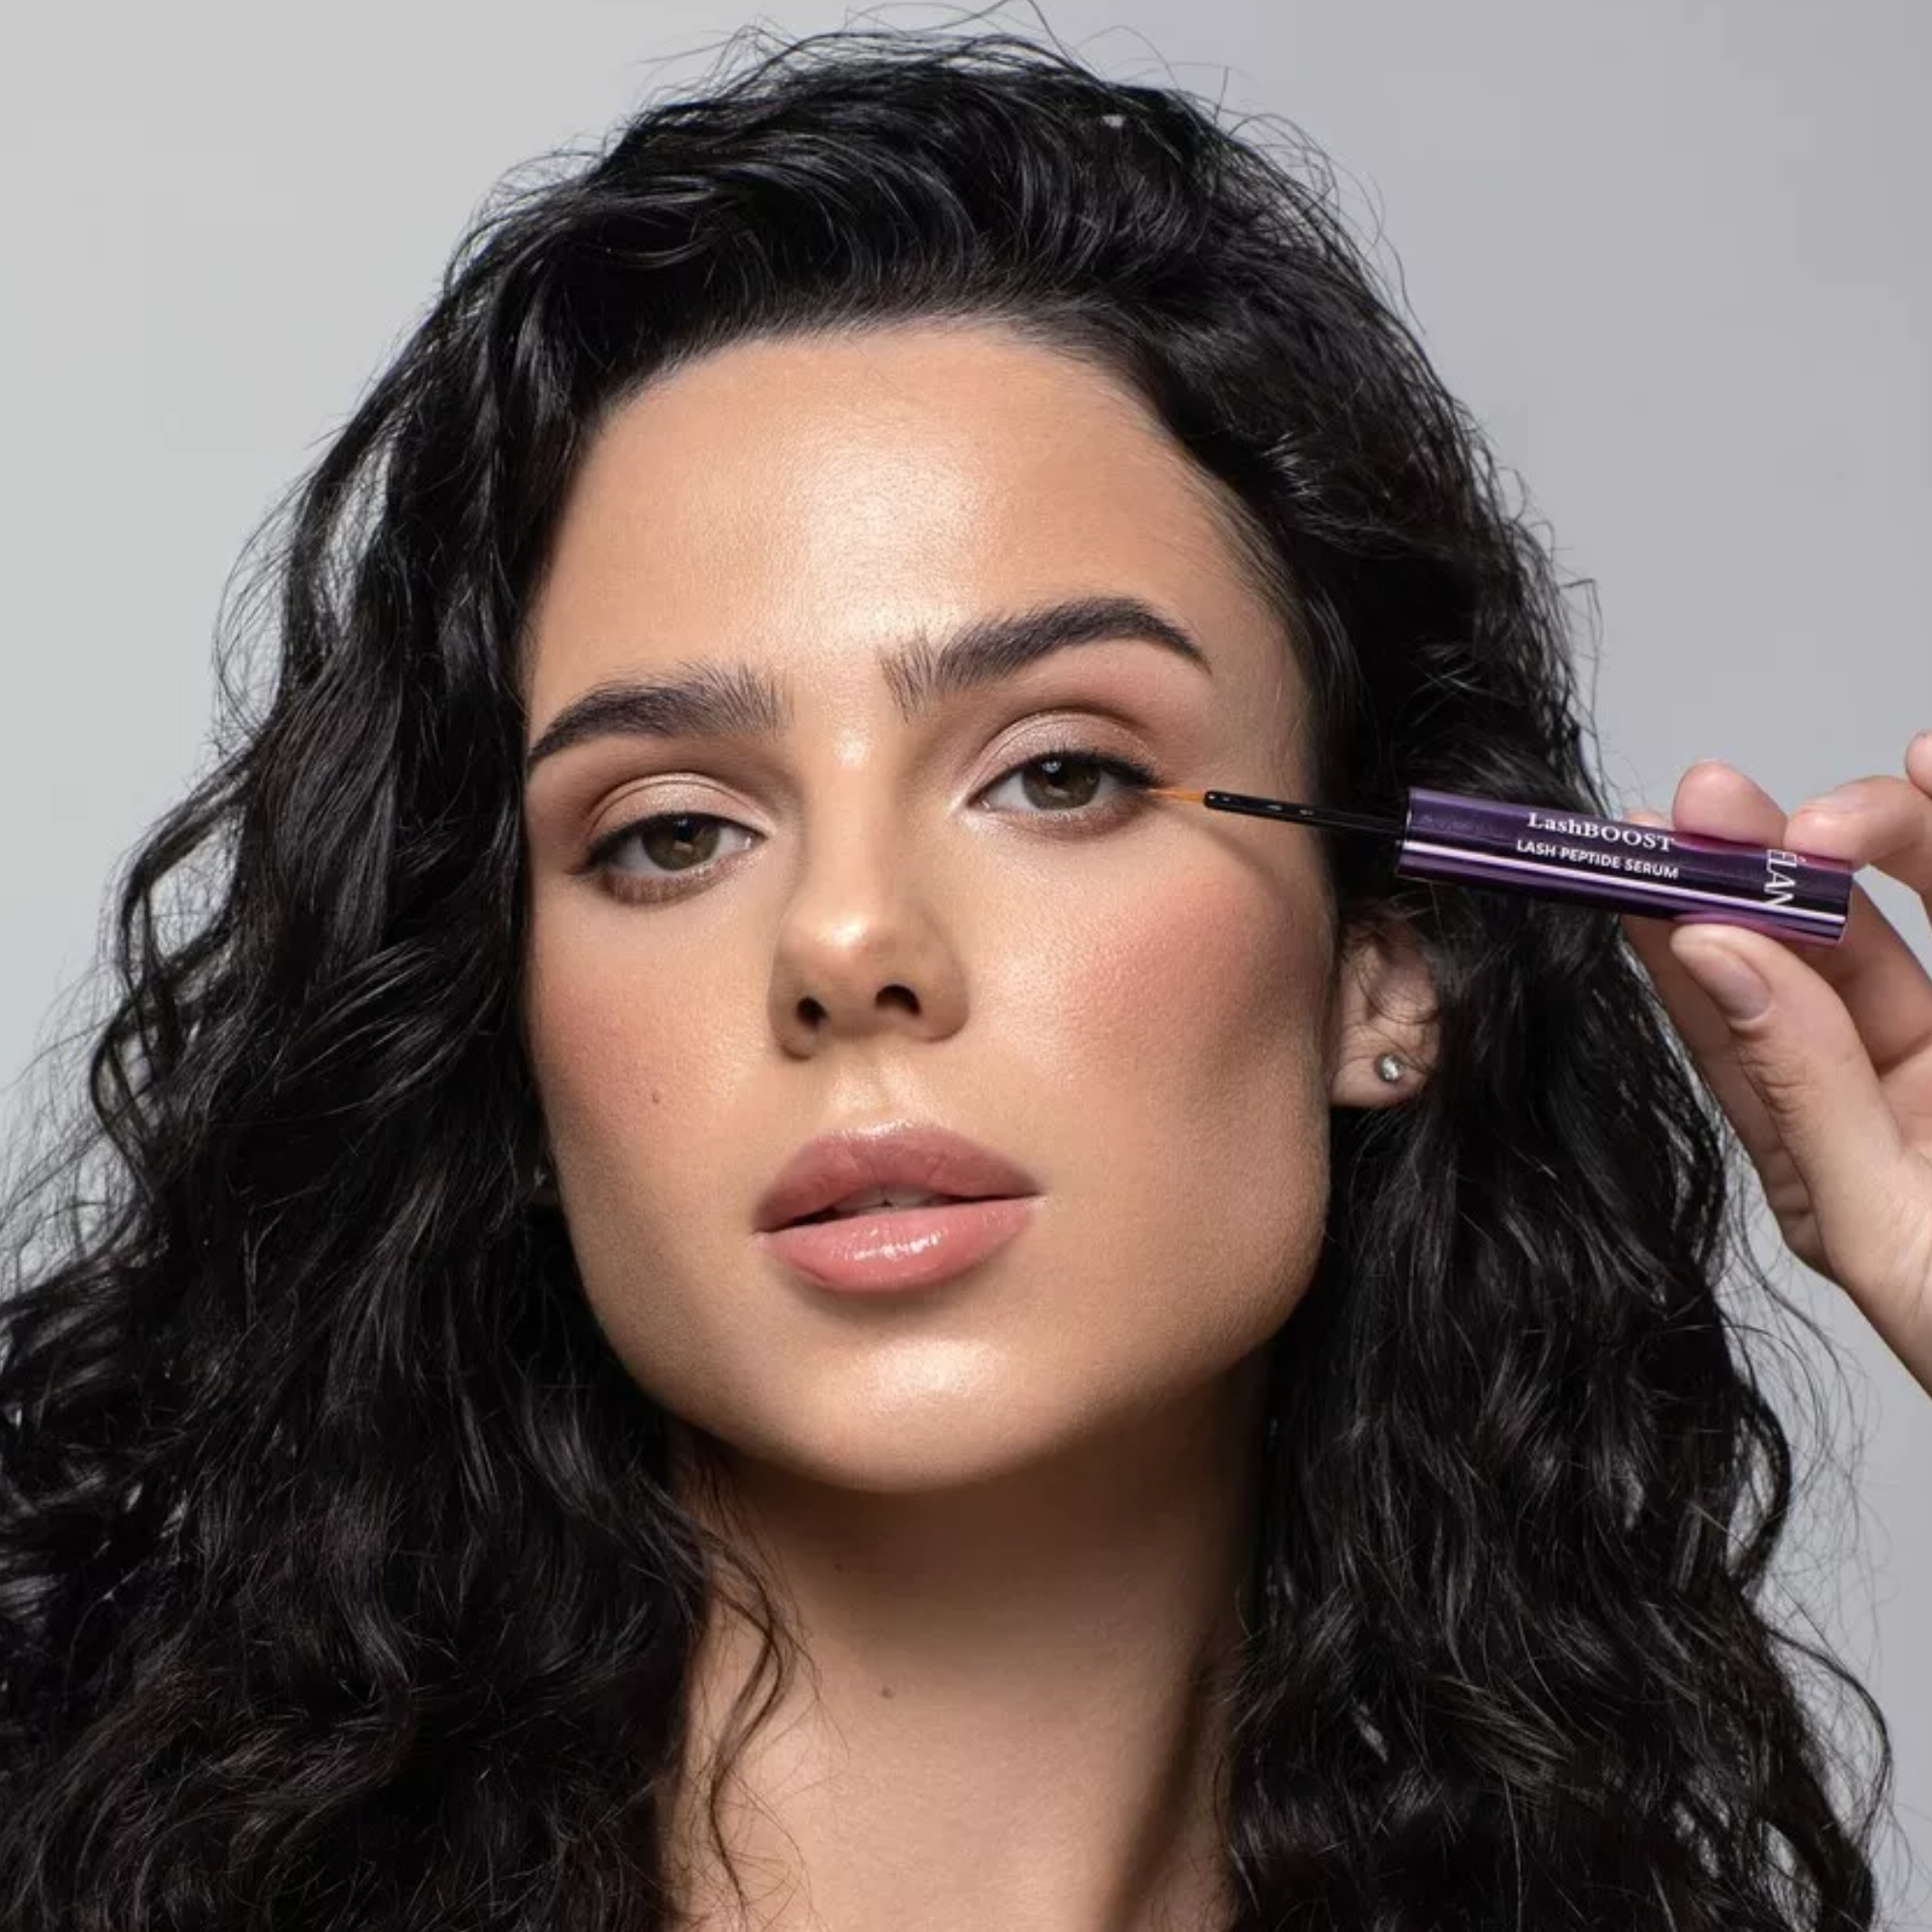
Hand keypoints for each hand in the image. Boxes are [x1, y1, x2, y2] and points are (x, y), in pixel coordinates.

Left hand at [1619, 730, 1931, 1397]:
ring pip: (1927, 917)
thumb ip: (1804, 1086)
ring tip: (1854, 792)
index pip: (1736, 1027)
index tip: (1629, 852)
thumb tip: (1712, 950)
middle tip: (1712, 799)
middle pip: (1828, 953)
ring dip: (1888, 833)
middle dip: (1768, 865)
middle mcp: (1906, 1093)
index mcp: (1833, 1160)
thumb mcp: (1891, 1229)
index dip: (1681, 934)